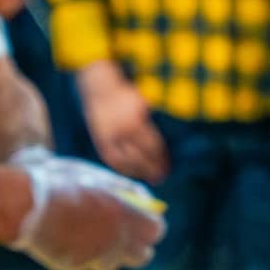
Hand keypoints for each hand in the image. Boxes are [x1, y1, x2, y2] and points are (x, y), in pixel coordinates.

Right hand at [13, 150, 164, 269]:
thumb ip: (121, 191)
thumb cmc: (60, 181)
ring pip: (112, 264)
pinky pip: (84, 264)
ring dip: (105, 254)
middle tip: (122, 235)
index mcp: (128, 214)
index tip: (142, 220)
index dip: (149, 225)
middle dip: (134, 247)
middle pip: (141, 255)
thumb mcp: (96, 176)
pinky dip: (79, 255)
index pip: (156, 229)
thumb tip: (141, 199)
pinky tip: (64, 237)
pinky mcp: (74, 267)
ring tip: (86, 233)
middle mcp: (117, 240)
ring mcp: (95, 257)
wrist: (23, 202)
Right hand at [77, 61, 167, 183]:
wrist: (101, 91)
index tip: (168, 165)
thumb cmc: (127, 98)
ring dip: (139, 172)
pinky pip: (112, 161)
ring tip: (149, 178)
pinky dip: (123, 169)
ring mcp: (109, 138)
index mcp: (135, 122)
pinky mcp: (101, 142)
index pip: (152, 146)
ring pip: (125, 162)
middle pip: (139, 157)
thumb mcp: (143, 106)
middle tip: (161, 176)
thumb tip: (161, 148)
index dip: (160, 158)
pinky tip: (133, 173)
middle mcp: (122, 132)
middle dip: (152, 169)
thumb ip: (150, 125)